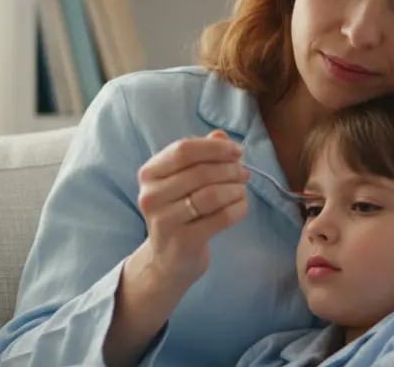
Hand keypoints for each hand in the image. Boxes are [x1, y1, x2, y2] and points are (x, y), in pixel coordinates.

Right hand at [134, 129, 250, 281]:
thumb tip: (222, 135)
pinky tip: (242, 206)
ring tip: (242, 189)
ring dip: (236, 189)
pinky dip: (238, 208)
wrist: (169, 258)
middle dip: (230, 169)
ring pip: (212, 194)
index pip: (183, 149)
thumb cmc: (180, 210)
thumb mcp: (185, 179)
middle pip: (201, 172)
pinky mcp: (182, 241)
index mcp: (149, 173)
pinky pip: (221, 217)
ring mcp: (164, 221)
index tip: (237, 151)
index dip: (215, 148)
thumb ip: (201, 155)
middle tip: (244, 173)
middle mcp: (151, 196)